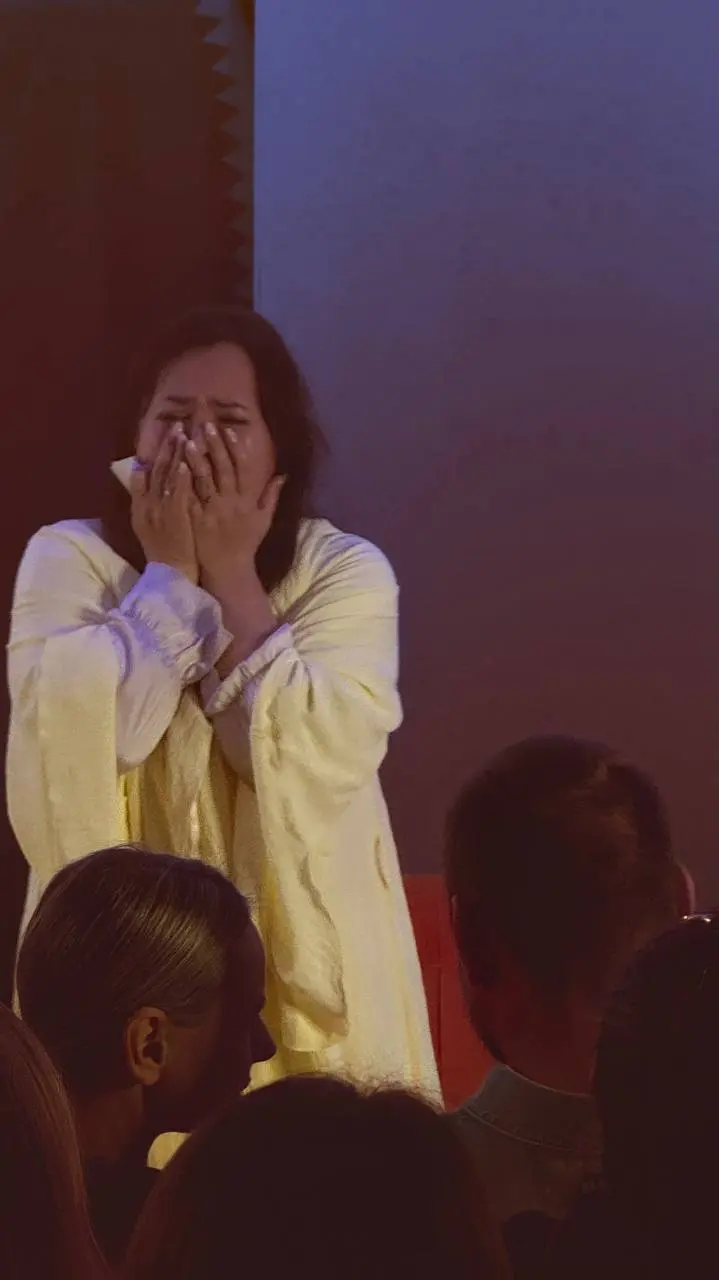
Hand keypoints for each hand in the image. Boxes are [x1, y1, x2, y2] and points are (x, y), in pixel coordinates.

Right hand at [130, 424, 197, 582]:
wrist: (170, 576)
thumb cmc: (164, 551)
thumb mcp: (147, 525)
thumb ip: (146, 500)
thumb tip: (144, 475)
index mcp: (140, 506)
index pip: (145, 472)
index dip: (155, 451)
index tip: (165, 433)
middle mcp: (147, 505)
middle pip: (156, 469)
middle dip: (167, 446)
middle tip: (178, 424)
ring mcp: (160, 512)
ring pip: (167, 478)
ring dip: (175, 455)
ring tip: (183, 434)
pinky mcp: (175, 520)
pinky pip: (178, 495)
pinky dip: (182, 478)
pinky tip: (187, 463)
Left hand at [185, 422, 285, 582]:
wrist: (229, 569)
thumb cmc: (246, 543)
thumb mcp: (264, 520)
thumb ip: (272, 497)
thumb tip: (282, 476)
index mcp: (245, 501)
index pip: (240, 469)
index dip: (233, 449)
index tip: (227, 431)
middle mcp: (229, 503)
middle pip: (221, 469)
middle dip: (213, 446)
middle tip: (205, 425)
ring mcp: (212, 512)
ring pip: (203, 481)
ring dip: (196, 460)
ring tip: (187, 440)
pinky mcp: (196, 521)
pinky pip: (189, 498)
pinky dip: (182, 483)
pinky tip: (175, 468)